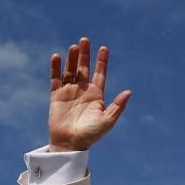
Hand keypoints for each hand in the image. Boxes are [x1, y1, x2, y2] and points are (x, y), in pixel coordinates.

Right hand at [47, 37, 131, 151]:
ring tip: (74, 47)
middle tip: (85, 40)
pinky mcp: (56, 96)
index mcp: (97, 95)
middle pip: (84, 68)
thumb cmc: (91, 135)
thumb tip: (130, 92)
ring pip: (70, 71)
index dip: (102, 61)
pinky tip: (57, 57)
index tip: (104, 48)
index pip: (100, 74)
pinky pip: (55, 79)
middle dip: (85, 55)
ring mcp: (69, 92)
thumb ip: (118, 106)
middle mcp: (83, 91)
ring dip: (72, 59)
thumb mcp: (107, 121)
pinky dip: (55, 68)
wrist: (71, 144)